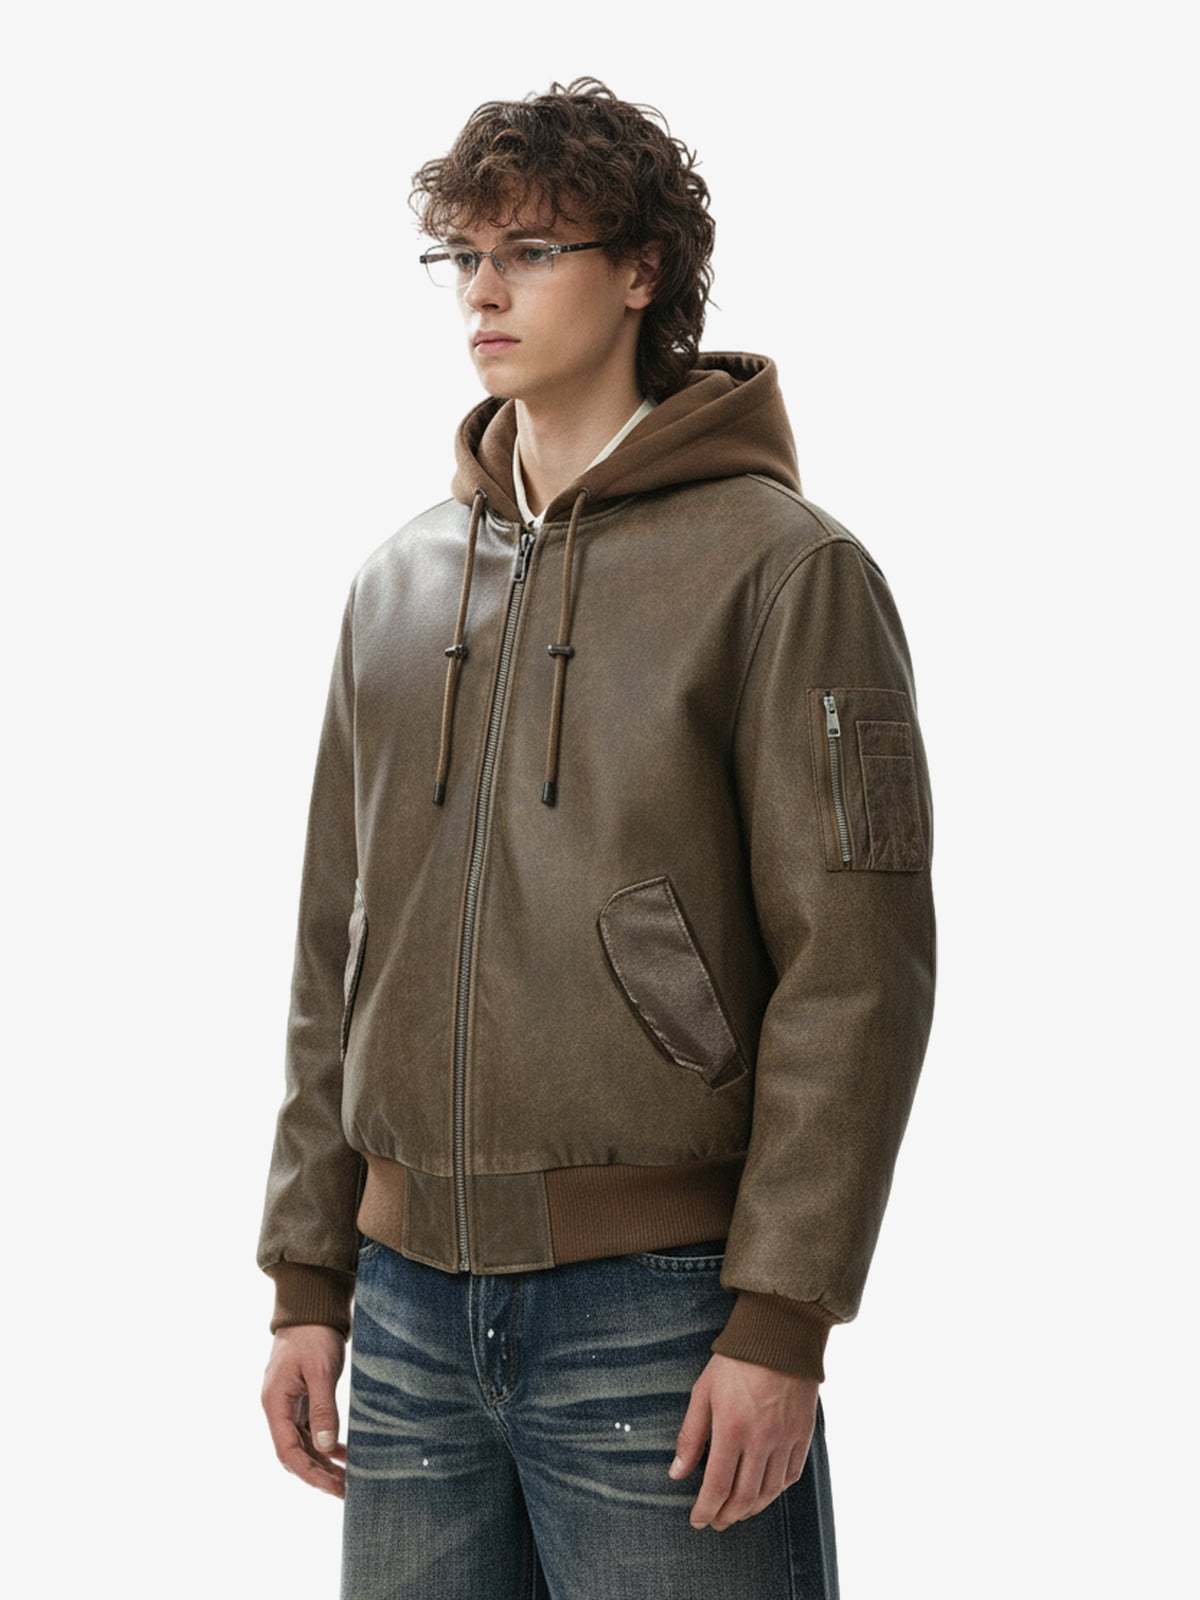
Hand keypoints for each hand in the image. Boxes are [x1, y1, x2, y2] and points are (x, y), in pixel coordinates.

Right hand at [261, 1325, 347, 1497]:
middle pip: (294, 1452)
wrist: (311, 1307)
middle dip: (317, 1473)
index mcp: (275, 1403)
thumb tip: (324, 1448)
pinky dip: (324, 1443)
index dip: (309, 1473)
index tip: (332, 1486)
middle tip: (344, 1489)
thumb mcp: (320, 1371)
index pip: (287, 1451)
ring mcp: (288, 1403)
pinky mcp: (301, 1398)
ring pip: (303, 1443)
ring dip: (322, 1462)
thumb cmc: (314, 1335)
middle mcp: (278, 1407)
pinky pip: (310, 1429)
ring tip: (346, 1477)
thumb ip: (322, 1410)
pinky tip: (341, 1453)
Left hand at [668, 1353, 817, 1529]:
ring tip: (737, 1512)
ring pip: (769, 1491)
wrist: (779, 1335)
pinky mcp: (803, 1433)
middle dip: (727, 1515)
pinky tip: (765, 1492)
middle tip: (716, 1521)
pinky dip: (776, 1491)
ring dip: (751, 1509)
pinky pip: (791, 1475)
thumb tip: (676, 1473)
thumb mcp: (703, 1391)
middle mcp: (761, 1440)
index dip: (706, 1509)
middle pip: (745, 1497)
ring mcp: (785, 1438)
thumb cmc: (735, 1361)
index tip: (697, 1520)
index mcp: (732, 1429)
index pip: (717, 1486)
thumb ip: (691, 1435)